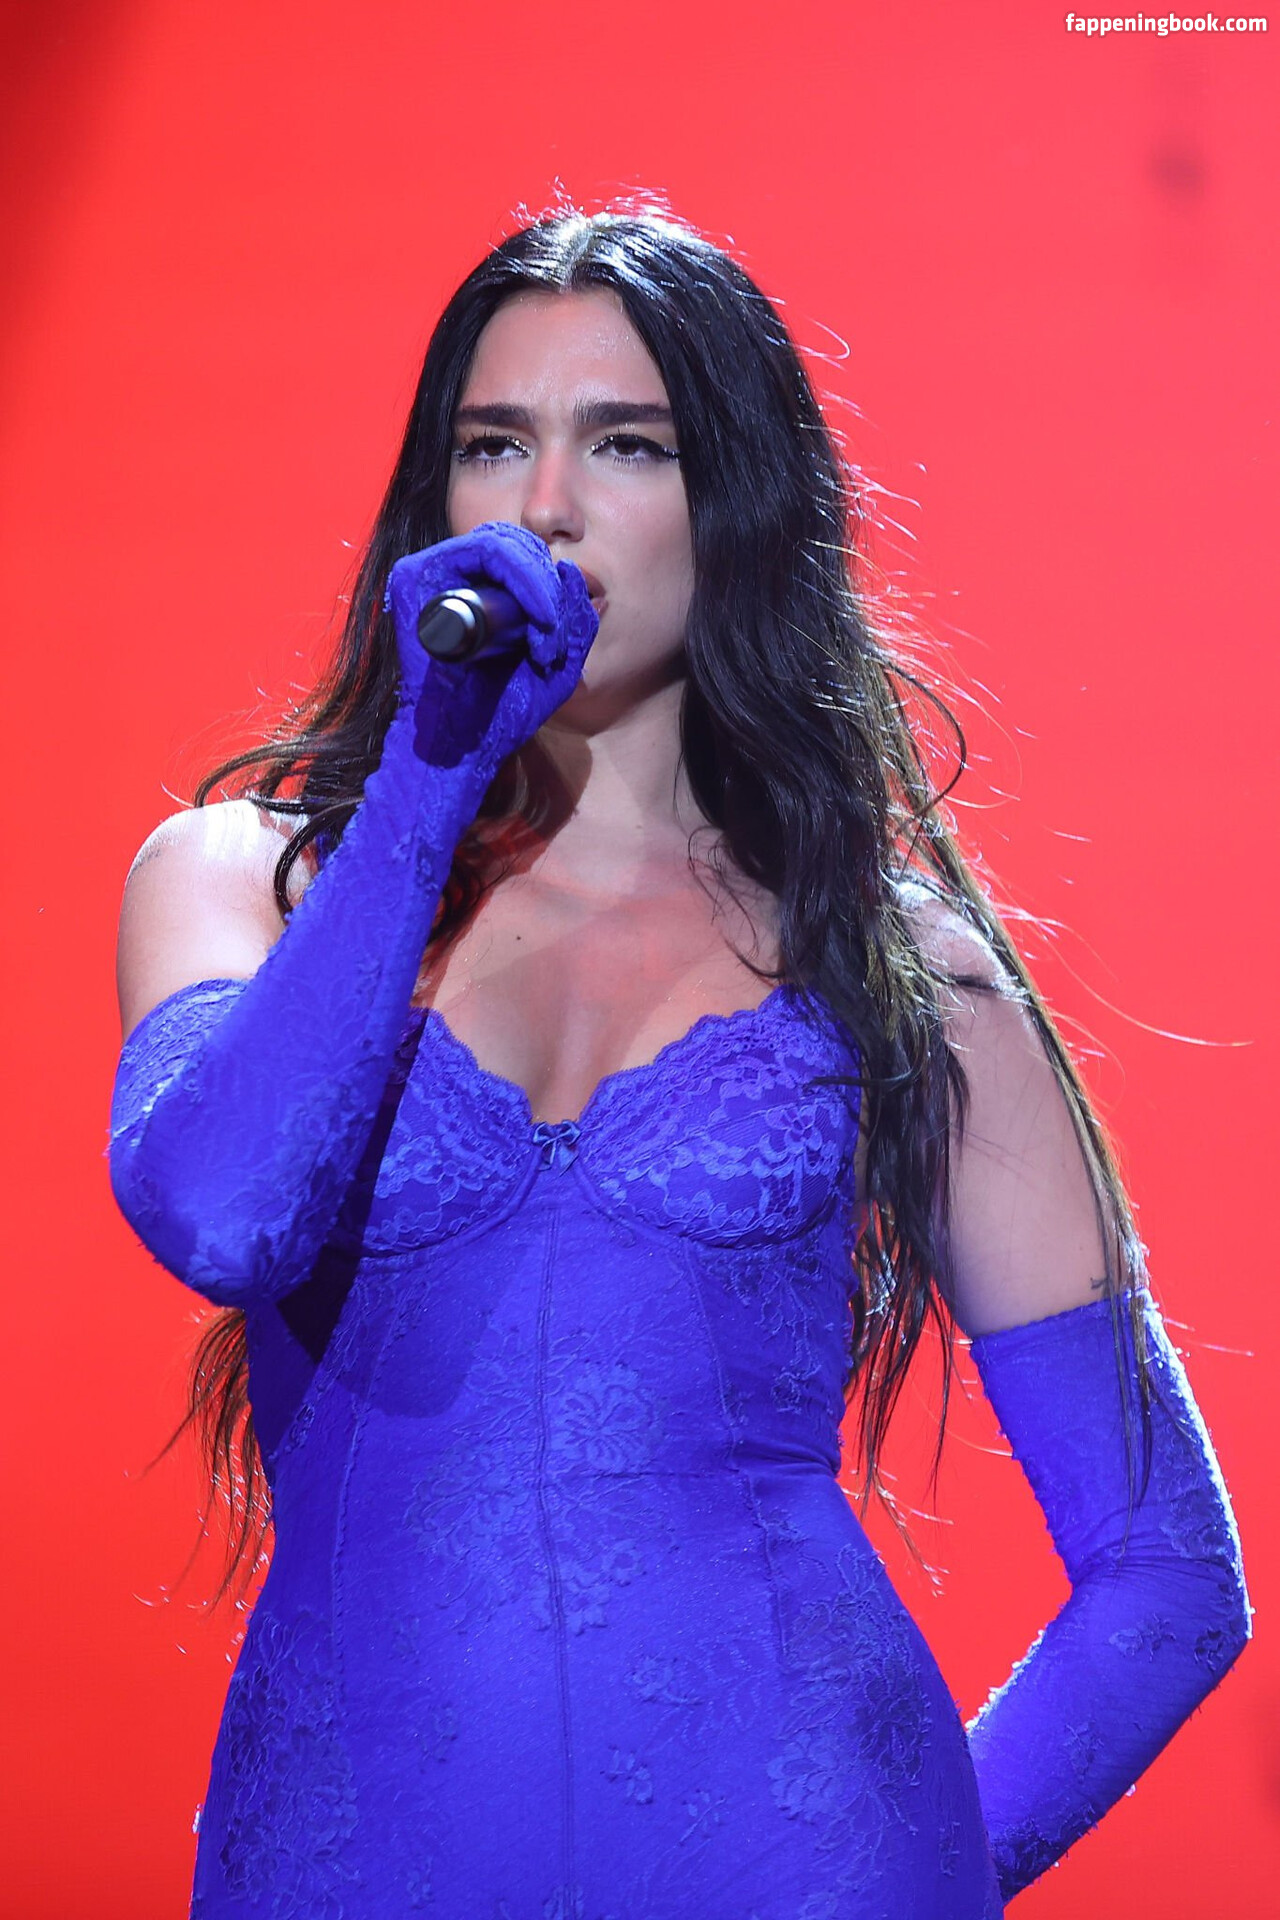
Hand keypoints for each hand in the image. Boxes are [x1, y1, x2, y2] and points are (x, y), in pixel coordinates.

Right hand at [383, 521, 597, 778]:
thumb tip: (573, 571)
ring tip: (544, 636)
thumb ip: (574, 620)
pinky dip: (521, 577)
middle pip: (512, 541)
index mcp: (480, 591)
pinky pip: (481, 552)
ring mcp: (430, 573)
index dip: (550, 582)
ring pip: (499, 543)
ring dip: (538, 585)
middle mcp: (451, 576)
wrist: (465, 744)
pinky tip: (537, 619)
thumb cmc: (504, 707)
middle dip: (547, 584)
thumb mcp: (558, 663)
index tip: (559, 630)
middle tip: (553, 634)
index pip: (520, 554)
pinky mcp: (414, 578)